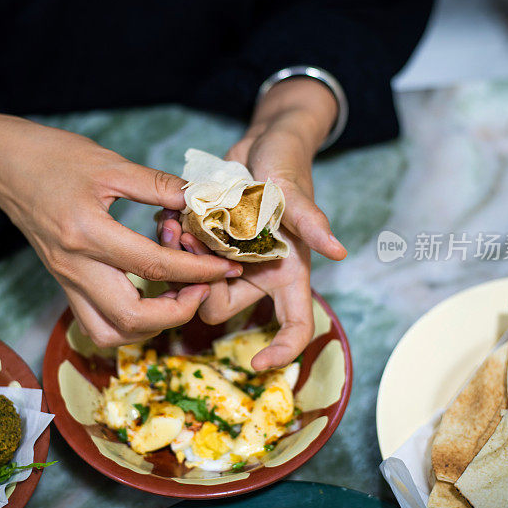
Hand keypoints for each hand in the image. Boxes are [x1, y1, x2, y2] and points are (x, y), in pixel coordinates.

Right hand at [0, 103, 242, 346]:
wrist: (3, 165)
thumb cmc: (52, 157)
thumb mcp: (110, 163)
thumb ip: (157, 185)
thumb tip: (200, 200)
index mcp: (86, 232)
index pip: (153, 265)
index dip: (198, 270)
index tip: (226, 267)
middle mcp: (73, 265)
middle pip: (130, 318)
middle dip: (178, 312)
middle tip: (204, 288)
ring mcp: (65, 280)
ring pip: (109, 333)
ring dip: (151, 326)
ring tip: (177, 297)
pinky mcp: (64, 283)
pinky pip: (96, 323)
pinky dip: (128, 324)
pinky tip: (150, 298)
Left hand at [158, 78, 345, 368]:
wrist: (261, 145)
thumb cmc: (288, 167)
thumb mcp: (295, 192)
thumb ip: (311, 221)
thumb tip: (338, 251)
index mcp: (285, 272)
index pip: (294, 327)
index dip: (280, 352)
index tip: (255, 362)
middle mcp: (256, 273)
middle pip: (221, 306)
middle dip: (201, 284)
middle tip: (189, 243)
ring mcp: (228, 260)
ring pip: (194, 283)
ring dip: (179, 261)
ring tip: (175, 226)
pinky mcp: (206, 243)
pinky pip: (180, 258)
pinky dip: (171, 240)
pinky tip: (169, 218)